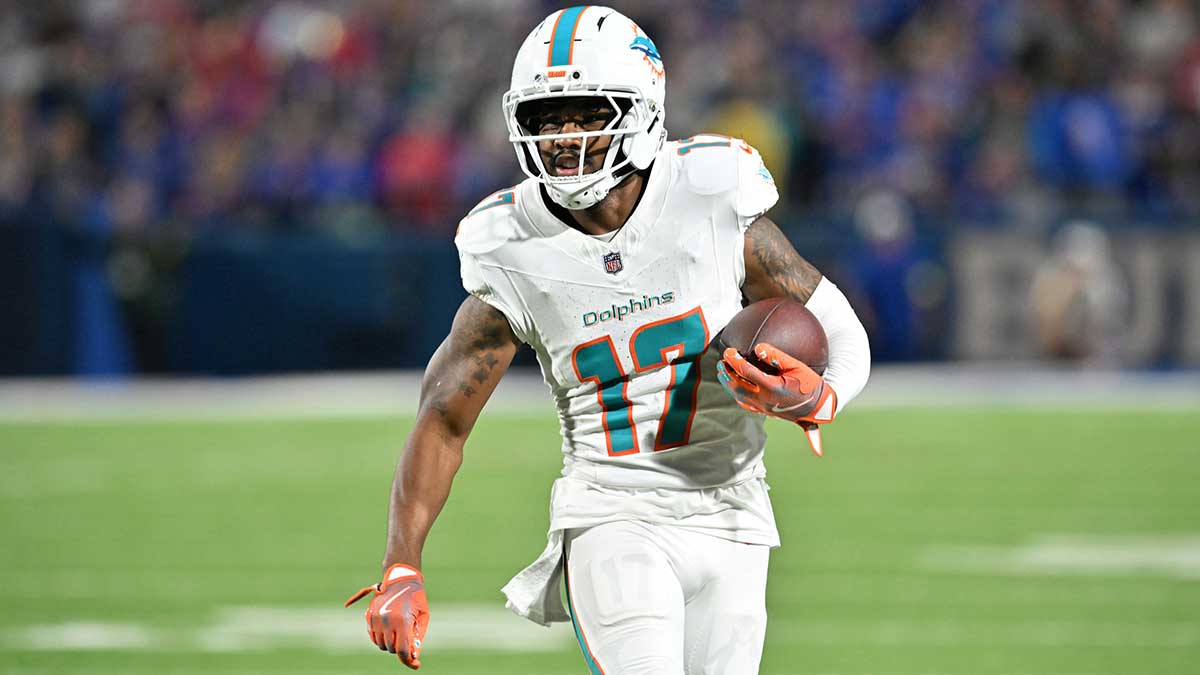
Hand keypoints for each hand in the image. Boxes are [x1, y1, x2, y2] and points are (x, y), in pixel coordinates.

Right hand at [345, 564, 429, 668]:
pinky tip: (390, 632)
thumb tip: (413, 657)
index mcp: (402, 621)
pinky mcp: (369, 616)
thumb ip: (417, 638)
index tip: (416, 665)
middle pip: (391, 649)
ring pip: (381, 645)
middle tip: (408, 642)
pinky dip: (381, 639)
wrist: (400, 579)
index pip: (402, 650)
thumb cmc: (416, 598)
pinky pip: (373, 637)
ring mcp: (376, 618)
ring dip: (390, 644)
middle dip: (400, 649)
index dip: (409, 661)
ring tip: (399, 634)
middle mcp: (387, 620)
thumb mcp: (423, 617)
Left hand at [717, 343, 836, 455]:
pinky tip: (734, 387)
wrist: (819, 408)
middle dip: (726, 373)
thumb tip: (758, 347)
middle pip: (737, 387)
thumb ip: (777, 356)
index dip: (734, 361)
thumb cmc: (810, 384)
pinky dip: (737, 395)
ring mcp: (763, 409)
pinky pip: (746, 404)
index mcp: (772, 388)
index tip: (728, 351)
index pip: (746, 372)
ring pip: (739, 397)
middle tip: (720, 361)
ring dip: (728, 385)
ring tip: (721, 372)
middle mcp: (764, 400)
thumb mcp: (798, 366)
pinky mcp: (765, 412)